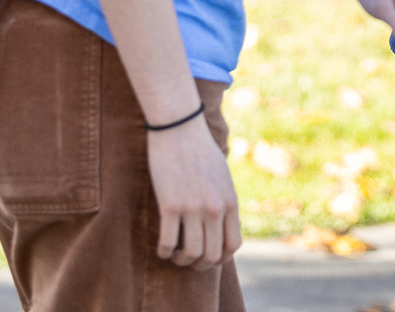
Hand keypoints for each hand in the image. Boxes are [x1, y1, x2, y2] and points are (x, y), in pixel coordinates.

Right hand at [146, 112, 240, 268]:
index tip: (207, 256)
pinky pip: (167, 242)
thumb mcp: (222, 177)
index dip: (220, 258)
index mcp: (230, 201)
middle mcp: (215, 208)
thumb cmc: (200, 151)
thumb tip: (221, 226)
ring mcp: (193, 208)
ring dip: (180, 260)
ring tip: (174, 254)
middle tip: (187, 259)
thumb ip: (224, 201)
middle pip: (212, 255)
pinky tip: (161, 249)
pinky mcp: (170, 205)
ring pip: (190, 254)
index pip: (233, 245)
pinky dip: (163, 252)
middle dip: (199, 265)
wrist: (180, 128)